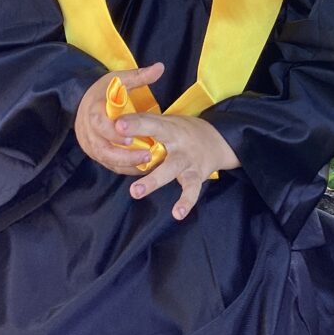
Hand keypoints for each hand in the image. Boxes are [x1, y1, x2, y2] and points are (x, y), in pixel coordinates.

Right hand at [75, 62, 165, 174]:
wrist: (85, 102)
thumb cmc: (105, 90)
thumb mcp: (119, 79)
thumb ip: (139, 76)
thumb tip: (160, 67)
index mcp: (93, 109)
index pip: (99, 124)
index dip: (114, 133)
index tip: (131, 139)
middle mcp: (88, 130)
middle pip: (102, 148)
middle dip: (124, 155)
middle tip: (147, 156)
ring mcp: (90, 144)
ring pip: (105, 159)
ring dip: (126, 164)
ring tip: (148, 163)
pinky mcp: (94, 153)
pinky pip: (108, 165)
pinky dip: (124, 168)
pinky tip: (142, 168)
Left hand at [115, 111, 240, 221]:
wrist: (219, 140)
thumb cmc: (185, 131)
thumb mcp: (168, 122)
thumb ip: (145, 123)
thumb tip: (114, 120)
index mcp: (169, 127)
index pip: (149, 122)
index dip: (134, 123)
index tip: (117, 124)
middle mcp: (178, 143)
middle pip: (159, 146)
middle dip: (140, 150)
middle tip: (120, 153)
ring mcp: (187, 160)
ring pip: (170, 170)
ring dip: (153, 181)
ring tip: (135, 191)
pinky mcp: (196, 176)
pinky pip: (191, 191)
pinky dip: (186, 202)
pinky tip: (177, 214)